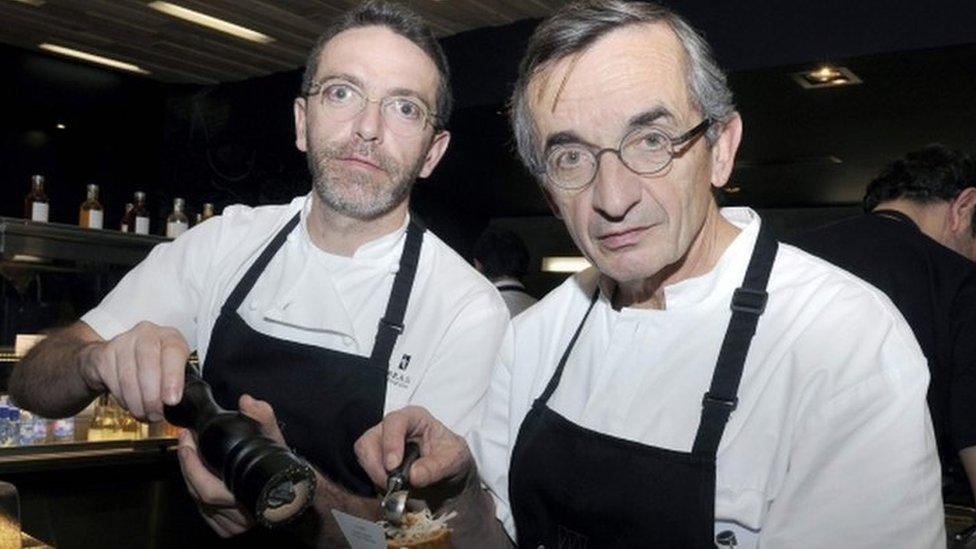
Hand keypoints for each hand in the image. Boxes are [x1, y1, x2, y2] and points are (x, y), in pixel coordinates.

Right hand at [78, 321, 188, 421]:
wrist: (119, 357)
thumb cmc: (154, 365)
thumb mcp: (174, 369)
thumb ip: (182, 382)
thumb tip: (187, 405)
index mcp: (170, 336)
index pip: (173, 352)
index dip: (173, 378)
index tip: (172, 400)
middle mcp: (147, 333)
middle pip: (149, 365)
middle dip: (152, 398)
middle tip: (156, 415)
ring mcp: (123, 341)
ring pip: (129, 378)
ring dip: (137, 403)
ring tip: (145, 414)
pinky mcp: (105, 354)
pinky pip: (113, 382)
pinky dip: (123, 399)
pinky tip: (130, 403)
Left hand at [177, 394, 284, 537]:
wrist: (293, 484)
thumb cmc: (282, 462)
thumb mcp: (274, 434)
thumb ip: (262, 415)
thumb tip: (246, 402)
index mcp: (249, 495)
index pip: (208, 489)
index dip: (191, 466)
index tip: (187, 441)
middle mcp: (241, 514)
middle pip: (198, 493)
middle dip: (187, 464)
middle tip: (186, 440)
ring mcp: (235, 524)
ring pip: (198, 502)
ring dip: (191, 476)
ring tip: (191, 452)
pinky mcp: (229, 527)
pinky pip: (203, 512)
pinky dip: (197, 492)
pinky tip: (200, 475)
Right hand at [355, 405, 473, 489]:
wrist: (449, 478)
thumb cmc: (452, 459)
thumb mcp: (454, 460)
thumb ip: (435, 467)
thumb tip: (413, 476)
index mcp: (414, 418)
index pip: (394, 422)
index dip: (391, 443)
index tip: (393, 466)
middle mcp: (393, 428)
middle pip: (370, 439)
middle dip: (377, 465)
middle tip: (392, 485)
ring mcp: (381, 444)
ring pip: (364, 455)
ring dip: (375, 475)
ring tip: (395, 489)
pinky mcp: (376, 461)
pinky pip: (366, 470)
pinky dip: (376, 482)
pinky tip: (393, 490)